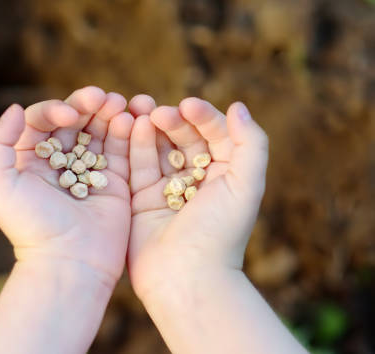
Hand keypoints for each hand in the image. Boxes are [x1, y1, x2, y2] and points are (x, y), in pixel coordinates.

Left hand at [0, 86, 132, 288]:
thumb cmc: (29, 226)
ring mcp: (88, 170)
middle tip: (102, 97)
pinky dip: (127, 132)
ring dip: (109, 112)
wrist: (69, 263)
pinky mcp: (115, 181)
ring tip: (120, 103)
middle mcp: (58, 161)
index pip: (42, 120)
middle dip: (87, 104)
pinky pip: (121, 150)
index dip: (55, 108)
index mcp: (29, 159)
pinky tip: (131, 119)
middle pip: (74, 120)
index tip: (69, 115)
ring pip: (99, 130)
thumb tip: (15, 109)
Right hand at [126, 95, 268, 298]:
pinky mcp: (140, 198)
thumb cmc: (220, 233)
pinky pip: (137, 165)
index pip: (214, 134)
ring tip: (140, 108)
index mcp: (225, 176)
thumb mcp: (246, 184)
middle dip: (172, 119)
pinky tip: (132, 126)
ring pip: (158, 147)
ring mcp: (166, 189)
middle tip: (159, 110)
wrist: (185, 278)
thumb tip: (238, 106)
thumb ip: (251, 142)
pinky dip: (134, 144)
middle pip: (183, 138)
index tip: (188, 105)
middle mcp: (196, 180)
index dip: (202, 116)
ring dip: (150, 126)